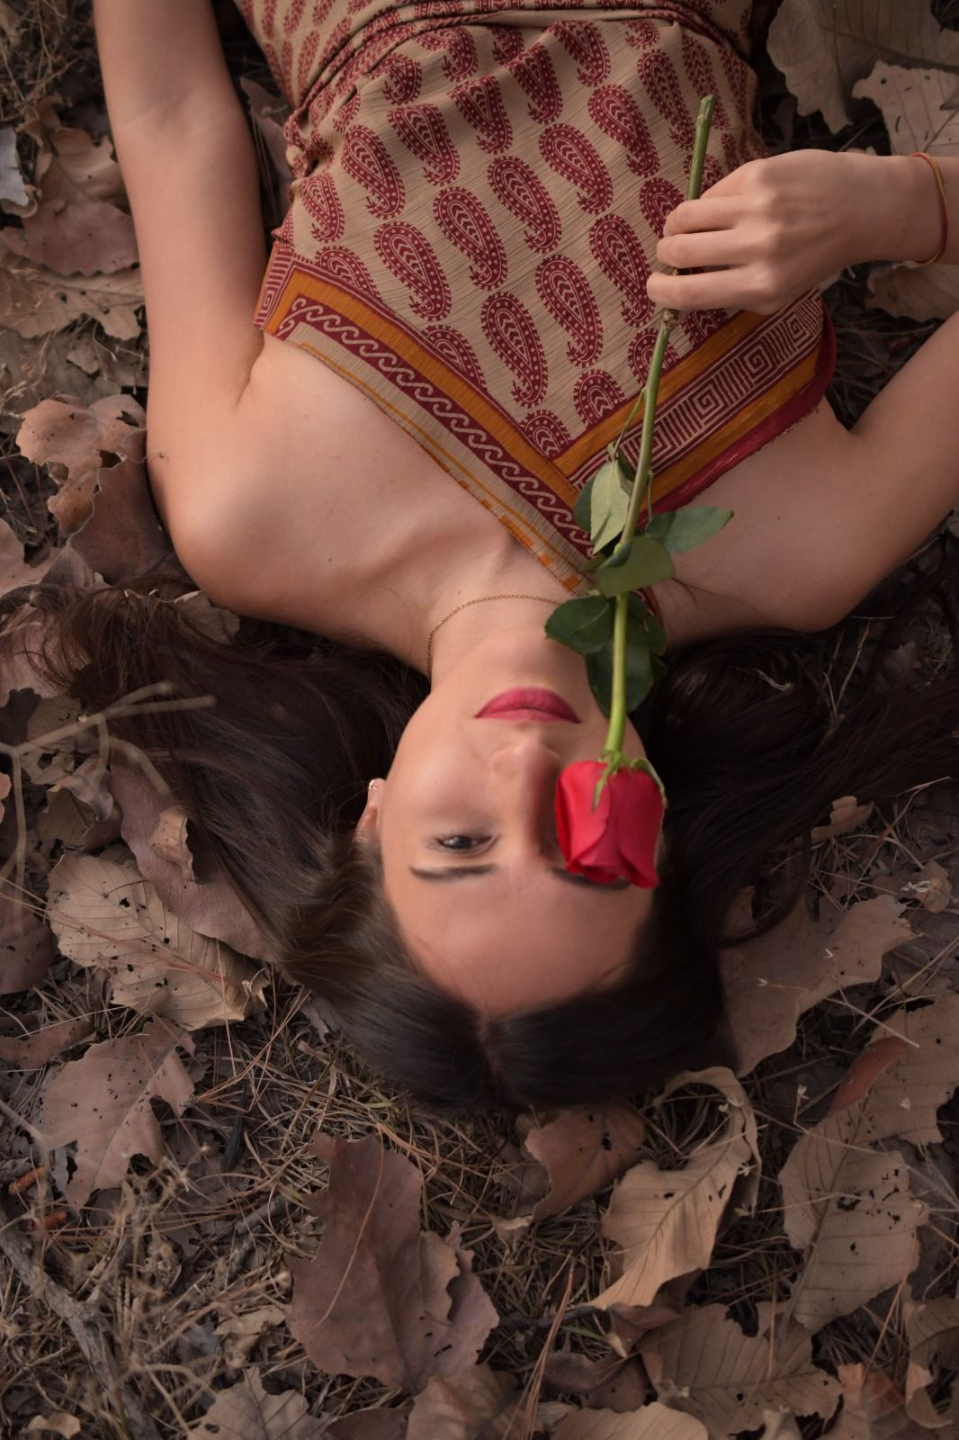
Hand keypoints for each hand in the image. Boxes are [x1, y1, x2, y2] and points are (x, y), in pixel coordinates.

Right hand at [645, 150, 869, 315]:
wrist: (859, 209)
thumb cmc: (814, 258)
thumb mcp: (777, 295)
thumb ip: (732, 295)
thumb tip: (683, 288)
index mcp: (761, 286)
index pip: (689, 293)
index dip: (660, 291)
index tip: (654, 287)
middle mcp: (758, 247)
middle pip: (680, 251)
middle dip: (666, 254)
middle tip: (670, 254)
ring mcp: (758, 207)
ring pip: (686, 216)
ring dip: (675, 225)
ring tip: (682, 228)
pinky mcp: (758, 174)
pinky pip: (712, 192)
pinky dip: (709, 203)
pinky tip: (721, 208)